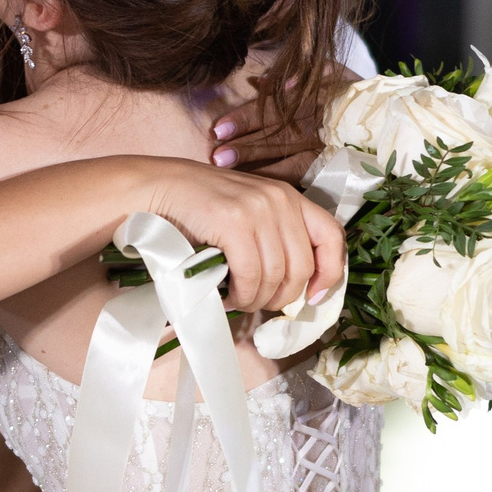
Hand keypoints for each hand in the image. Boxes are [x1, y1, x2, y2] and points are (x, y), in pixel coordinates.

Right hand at [142, 159, 344, 314]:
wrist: (160, 187)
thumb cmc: (203, 209)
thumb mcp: (251, 215)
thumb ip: (276, 238)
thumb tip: (299, 288)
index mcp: (290, 197)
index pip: (332, 236)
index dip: (330, 272)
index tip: (313, 296)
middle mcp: (280, 199)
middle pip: (302, 267)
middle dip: (282, 297)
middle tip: (260, 304)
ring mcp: (258, 209)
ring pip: (276, 275)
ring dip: (257, 299)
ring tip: (239, 300)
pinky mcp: (234, 222)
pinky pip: (250, 274)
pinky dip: (241, 294)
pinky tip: (229, 295)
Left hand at [210, 63, 354, 180]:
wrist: (388, 118)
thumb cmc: (350, 92)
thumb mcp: (330, 71)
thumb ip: (297, 72)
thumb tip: (261, 81)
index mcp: (313, 97)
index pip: (272, 108)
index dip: (244, 118)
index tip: (219, 128)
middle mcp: (316, 123)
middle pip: (274, 135)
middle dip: (244, 146)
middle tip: (216, 155)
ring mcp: (324, 147)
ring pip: (285, 157)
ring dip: (256, 163)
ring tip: (227, 168)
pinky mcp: (330, 165)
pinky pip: (300, 174)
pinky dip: (276, 177)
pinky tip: (254, 183)